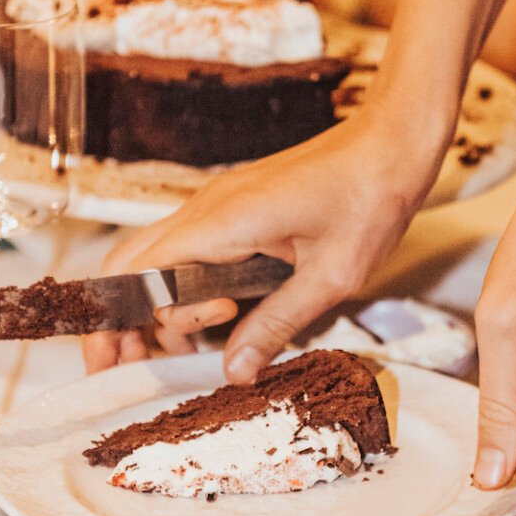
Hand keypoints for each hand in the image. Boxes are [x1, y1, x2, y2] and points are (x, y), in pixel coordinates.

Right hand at [83, 110, 443, 375]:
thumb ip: (277, 325)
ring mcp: (216, 205)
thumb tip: (235, 371)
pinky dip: (185, 286)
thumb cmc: (369, 199)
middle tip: (145, 365)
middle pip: (129, 265)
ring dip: (160, 305)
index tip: (147, 359)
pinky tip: (219, 314)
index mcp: (223, 222)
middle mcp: (206, 208)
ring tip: (195, 345)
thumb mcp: (331, 278)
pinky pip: (187, 249)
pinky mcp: (232, 207)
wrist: (390, 144)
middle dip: (125, 319)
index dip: (130, 324)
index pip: (140, 276)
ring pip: (155, 257)